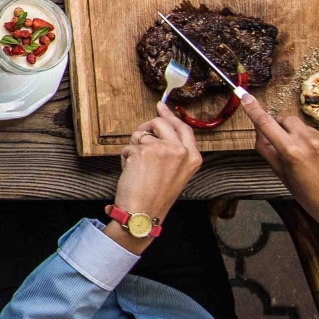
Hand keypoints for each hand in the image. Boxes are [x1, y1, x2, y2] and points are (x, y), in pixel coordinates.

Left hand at [109, 103, 201, 250]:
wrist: (143, 212)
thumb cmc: (156, 196)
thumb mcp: (177, 173)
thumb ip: (174, 152)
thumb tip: (159, 128)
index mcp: (193, 157)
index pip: (183, 128)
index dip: (170, 116)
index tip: (161, 107)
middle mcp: (181, 150)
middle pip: (160, 123)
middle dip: (146, 128)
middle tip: (139, 138)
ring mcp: (163, 149)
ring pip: (141, 133)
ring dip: (134, 146)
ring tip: (137, 166)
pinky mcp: (144, 151)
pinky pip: (129, 145)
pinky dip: (125, 156)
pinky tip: (131, 171)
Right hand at [240, 95, 318, 245]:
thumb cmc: (309, 196)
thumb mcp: (282, 176)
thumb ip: (268, 151)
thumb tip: (259, 133)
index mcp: (291, 151)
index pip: (267, 124)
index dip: (254, 109)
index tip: (245, 96)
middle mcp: (308, 141)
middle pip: (286, 119)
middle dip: (279, 125)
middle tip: (280, 141)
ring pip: (303, 127)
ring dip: (297, 135)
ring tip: (304, 157)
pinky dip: (313, 143)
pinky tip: (318, 160)